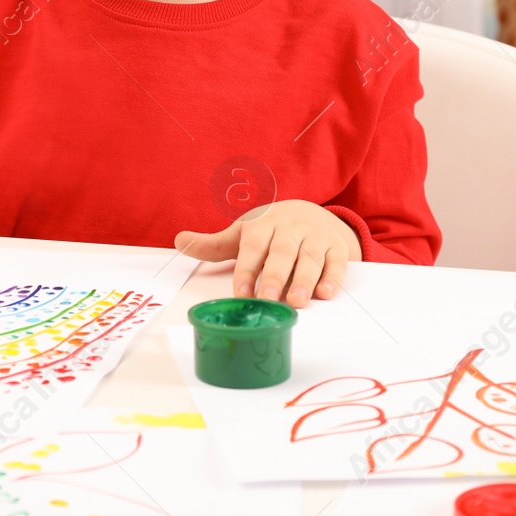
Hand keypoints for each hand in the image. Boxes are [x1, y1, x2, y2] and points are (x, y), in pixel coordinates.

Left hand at [174, 200, 360, 307]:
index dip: (246, 271)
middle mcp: (290, 229)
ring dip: (304, 280)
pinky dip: (332, 278)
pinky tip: (325, 293)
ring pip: (309, 258)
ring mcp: (315, 237)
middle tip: (267, 299)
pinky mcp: (336, 247)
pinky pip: (336, 262)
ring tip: (297, 301)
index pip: (253, 248)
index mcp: (263, 225)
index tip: (241, 294)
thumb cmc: (272, 231)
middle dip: (274, 276)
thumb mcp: (244, 235)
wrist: (314, 214)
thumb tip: (179, 241)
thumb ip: (213, 244)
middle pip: (281, 253)